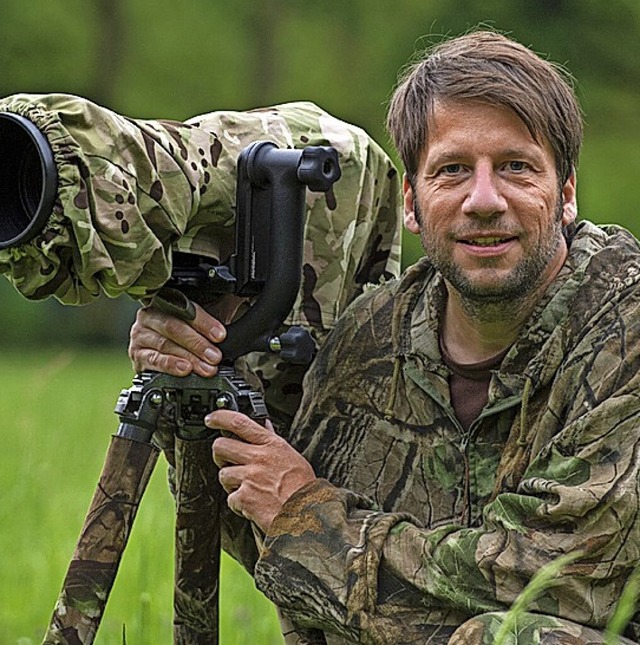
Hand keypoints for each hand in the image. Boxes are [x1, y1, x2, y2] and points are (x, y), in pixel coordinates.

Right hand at [128, 301, 226, 376]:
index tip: (221, 335)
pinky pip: (154, 360)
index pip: (186, 308)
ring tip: (206, 367)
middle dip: (198, 343)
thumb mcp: (206, 315)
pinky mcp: (137, 355)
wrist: (170, 355)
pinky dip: (170, 365)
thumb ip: (221, 304)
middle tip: (215, 356)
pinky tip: (184, 369)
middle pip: (174, 327)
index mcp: (165, 300)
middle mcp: (149, 315)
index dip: (205, 322)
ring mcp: (141, 336)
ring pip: (166, 345)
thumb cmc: (189, 331)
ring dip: (189, 357)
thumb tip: (243, 294)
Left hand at [207, 410, 315, 532]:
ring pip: (223, 474)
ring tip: (247, 487)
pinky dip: (238, 503)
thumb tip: (264, 426)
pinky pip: (230, 498)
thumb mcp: (291, 456)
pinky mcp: (244, 497)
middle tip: (225, 460)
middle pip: (221, 446)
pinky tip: (252, 503)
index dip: (220, 417)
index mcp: (271, 445)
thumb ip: (273, 441)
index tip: (211, 419)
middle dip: (219, 454)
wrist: (307, 513)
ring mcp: (250, 477)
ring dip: (231, 482)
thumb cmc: (302, 486)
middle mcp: (259, 458)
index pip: (240, 422)